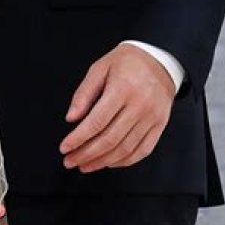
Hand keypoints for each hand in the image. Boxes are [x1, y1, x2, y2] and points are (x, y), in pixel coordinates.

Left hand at [59, 43, 174, 172]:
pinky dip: (124, 161)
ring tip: (85, 165)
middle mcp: (139, 105)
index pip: (96, 121)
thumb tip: (71, 117)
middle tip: (70, 160)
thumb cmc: (128, 62)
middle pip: (110, 139)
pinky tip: (109, 162)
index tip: (65, 147)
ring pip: (125, 149)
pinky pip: (142, 150)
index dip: (78, 138)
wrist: (159, 60)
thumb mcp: (100, 68)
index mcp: (122, 89)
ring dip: (102, 162)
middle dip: (86, 154)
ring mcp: (151, 118)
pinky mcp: (159, 126)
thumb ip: (83, 93)